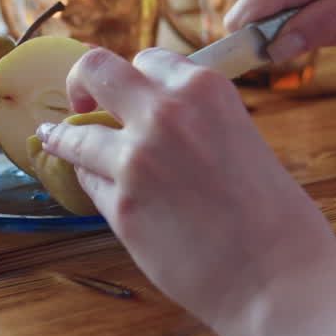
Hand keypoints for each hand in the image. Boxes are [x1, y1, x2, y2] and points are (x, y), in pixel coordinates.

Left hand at [35, 47, 335, 335]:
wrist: (279, 276)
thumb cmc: (274, 215)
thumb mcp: (240, 136)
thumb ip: (196, 120)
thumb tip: (155, 118)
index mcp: (204, 88)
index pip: (148, 59)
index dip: (134, 77)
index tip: (126, 91)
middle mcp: (164, 113)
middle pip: (95, 70)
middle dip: (81, 83)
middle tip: (81, 101)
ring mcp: (136, 159)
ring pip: (75, 133)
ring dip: (66, 136)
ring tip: (56, 138)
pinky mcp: (121, 207)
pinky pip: (88, 180)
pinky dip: (90, 180)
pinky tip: (94, 184)